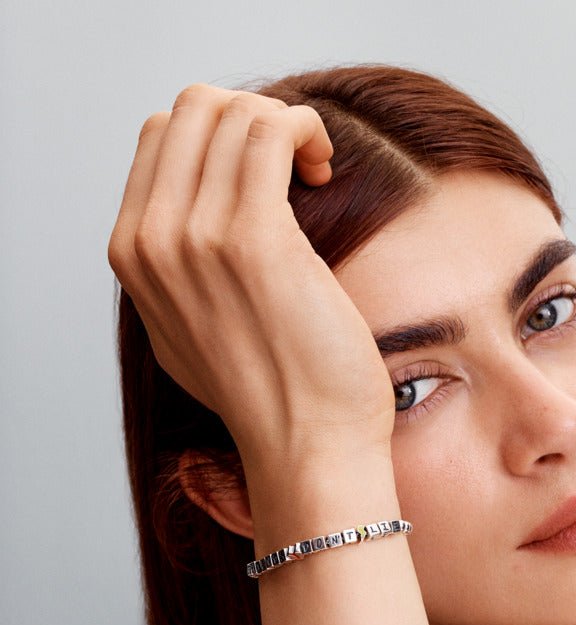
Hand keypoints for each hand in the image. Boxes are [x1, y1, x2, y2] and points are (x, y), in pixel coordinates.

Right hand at [108, 85, 395, 467]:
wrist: (306, 445)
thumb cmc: (268, 391)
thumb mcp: (189, 330)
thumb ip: (176, 271)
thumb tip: (195, 215)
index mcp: (133, 256)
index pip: (160, 137)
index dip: (220, 135)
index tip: (265, 173)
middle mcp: (152, 241)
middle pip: (191, 110)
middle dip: (252, 117)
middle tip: (293, 163)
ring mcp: (196, 237)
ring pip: (233, 111)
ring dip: (284, 124)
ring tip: (312, 169)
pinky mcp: (255, 240)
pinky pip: (272, 130)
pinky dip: (304, 130)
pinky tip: (323, 168)